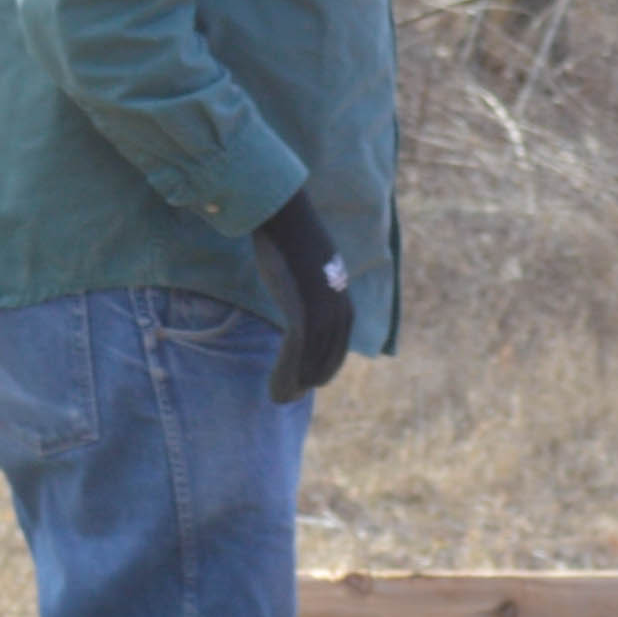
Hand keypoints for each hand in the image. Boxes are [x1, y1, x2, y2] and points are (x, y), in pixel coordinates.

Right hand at [252, 192, 353, 407]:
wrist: (286, 217)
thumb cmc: (290, 237)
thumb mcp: (308, 266)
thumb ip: (309, 284)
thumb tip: (300, 288)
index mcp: (342, 301)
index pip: (337, 347)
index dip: (321, 368)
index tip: (304, 382)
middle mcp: (338, 311)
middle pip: (326, 360)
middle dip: (307, 380)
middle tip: (287, 396)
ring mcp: (322, 313)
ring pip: (311, 363)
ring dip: (293, 385)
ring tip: (279, 399)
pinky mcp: (303, 313)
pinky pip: (296, 354)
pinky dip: (285, 375)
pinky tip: (275, 390)